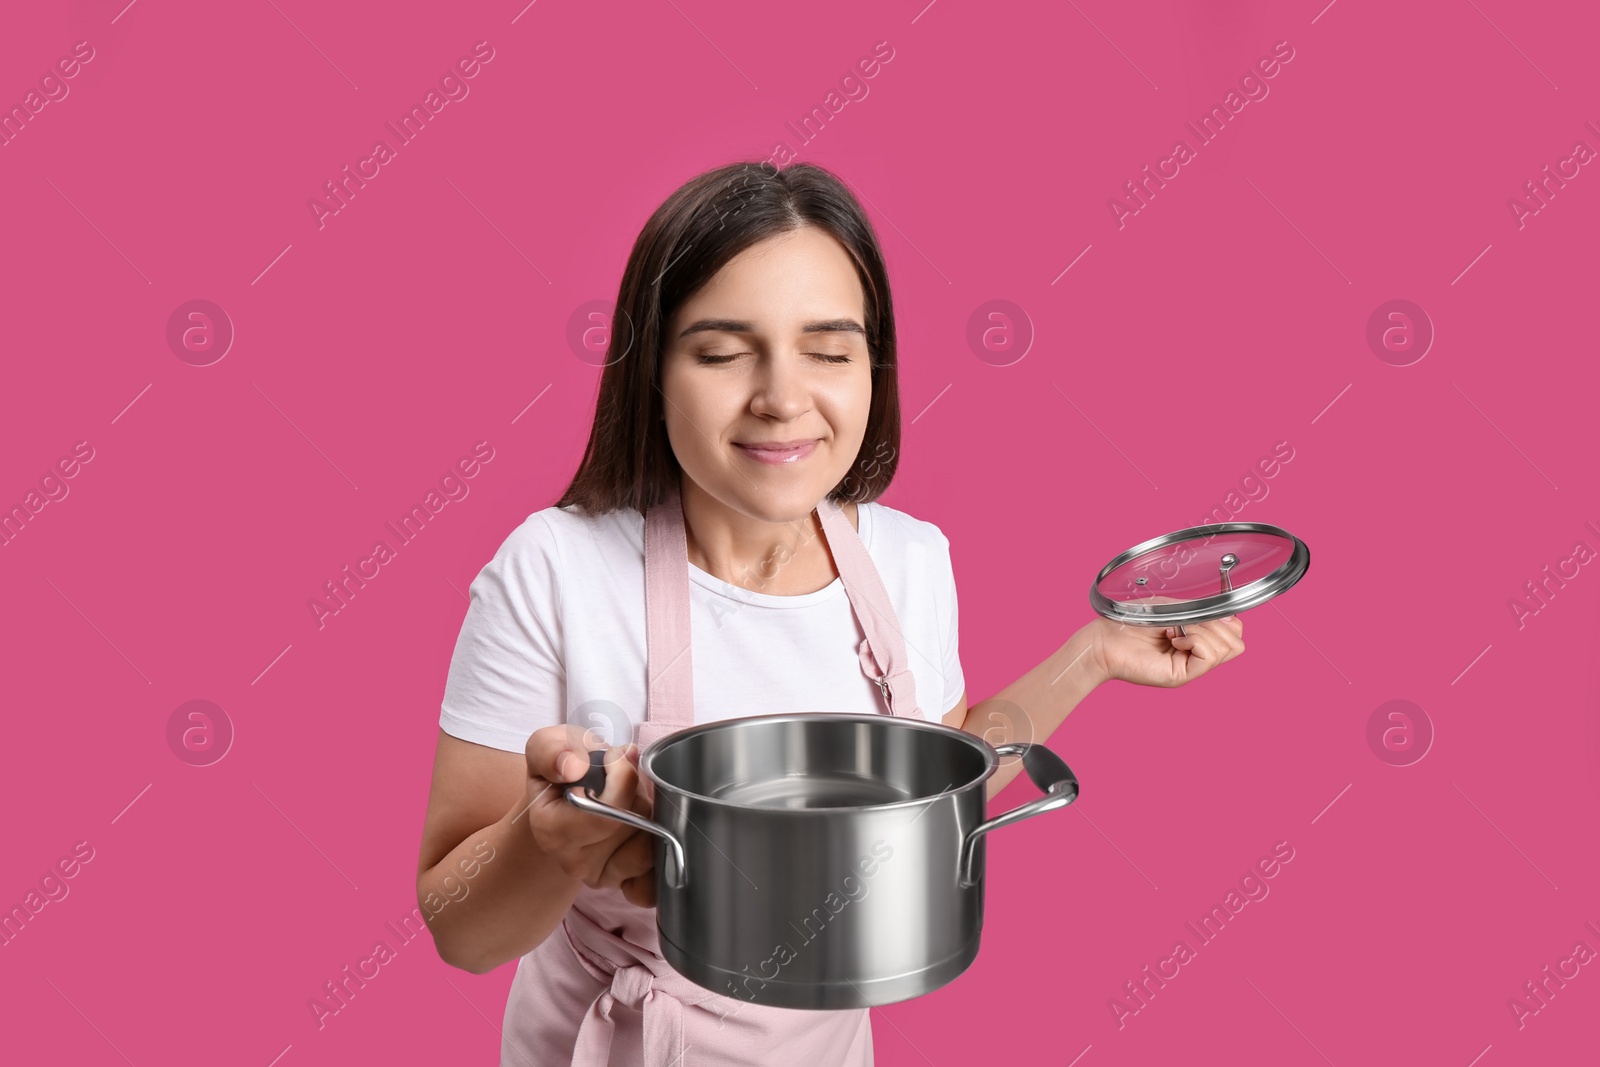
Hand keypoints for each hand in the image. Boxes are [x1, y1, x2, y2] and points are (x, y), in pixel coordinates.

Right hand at [523, 724, 657, 908]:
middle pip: (634, 824)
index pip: (605, 813)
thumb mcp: (547, 746)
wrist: (565, 801)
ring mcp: (601, 877)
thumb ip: (552, 750)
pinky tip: (649, 831)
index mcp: (551, 831)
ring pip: (650, 844)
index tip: (614, 759)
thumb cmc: (561, 772)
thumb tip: (574, 767)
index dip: (621, 778)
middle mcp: (574, 862)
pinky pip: (653, 880)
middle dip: (637, 793)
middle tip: (622, 780)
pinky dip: (660, 856)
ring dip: (650, 816)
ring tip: (629, 802)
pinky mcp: (624, 884)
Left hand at [1085, 614, 1244, 687]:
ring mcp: (1190, 667)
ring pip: (1226, 649)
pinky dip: (1195, 641)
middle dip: (1216, 625)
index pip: (1234, 633)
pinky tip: (1174, 638)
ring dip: (1202, 631)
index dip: (1226, 620)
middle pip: (1236, 643)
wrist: (1104, 639)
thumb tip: (1231, 621)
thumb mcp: (1174, 608)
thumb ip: (1202, 614)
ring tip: (1174, 631)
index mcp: (1197, 638)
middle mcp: (1196, 655)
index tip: (1201, 611)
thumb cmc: (1132, 620)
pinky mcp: (1181, 676)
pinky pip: (1208, 657)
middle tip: (1187, 622)